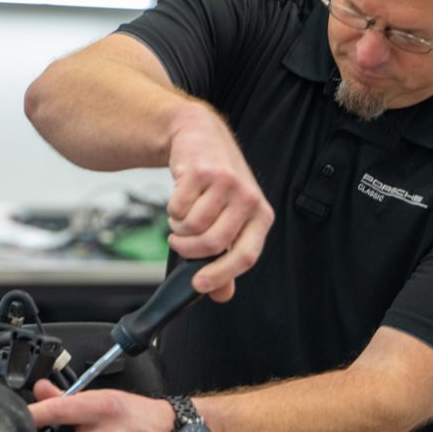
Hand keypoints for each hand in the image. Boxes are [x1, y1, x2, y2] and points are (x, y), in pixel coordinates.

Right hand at [165, 105, 274, 302]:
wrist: (201, 137)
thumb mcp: (231, 220)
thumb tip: (221, 294)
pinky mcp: (201, 171)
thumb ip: (226, 258)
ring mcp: (226, 183)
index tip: (198, 284)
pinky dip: (171, 209)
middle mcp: (248, 199)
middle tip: (179, 242)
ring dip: (178, 228)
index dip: (221, 275)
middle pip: (212, 243)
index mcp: (261, 216)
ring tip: (181, 218)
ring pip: (192, 226)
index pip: (246, 256)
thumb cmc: (218, 184)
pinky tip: (179, 198)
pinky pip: (177, 207)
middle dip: (188, 249)